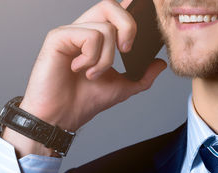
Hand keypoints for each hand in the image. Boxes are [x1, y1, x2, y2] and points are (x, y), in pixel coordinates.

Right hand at [20, 0, 166, 131]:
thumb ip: (143, 76)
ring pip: (106, 28)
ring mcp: (70, 32)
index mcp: (98, 38)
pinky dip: (91, 58)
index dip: (131, 8)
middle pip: (111, 5)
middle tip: (126, 51)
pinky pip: (90, 36)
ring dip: (107, 58)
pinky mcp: (58, 37)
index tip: (143, 11)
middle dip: (128, 27)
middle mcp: (83, 30)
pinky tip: (78, 69)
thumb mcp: (122, 88)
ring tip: (93, 74)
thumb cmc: (84, 100)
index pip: (116, 11)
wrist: (62, 116)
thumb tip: (160, 63)